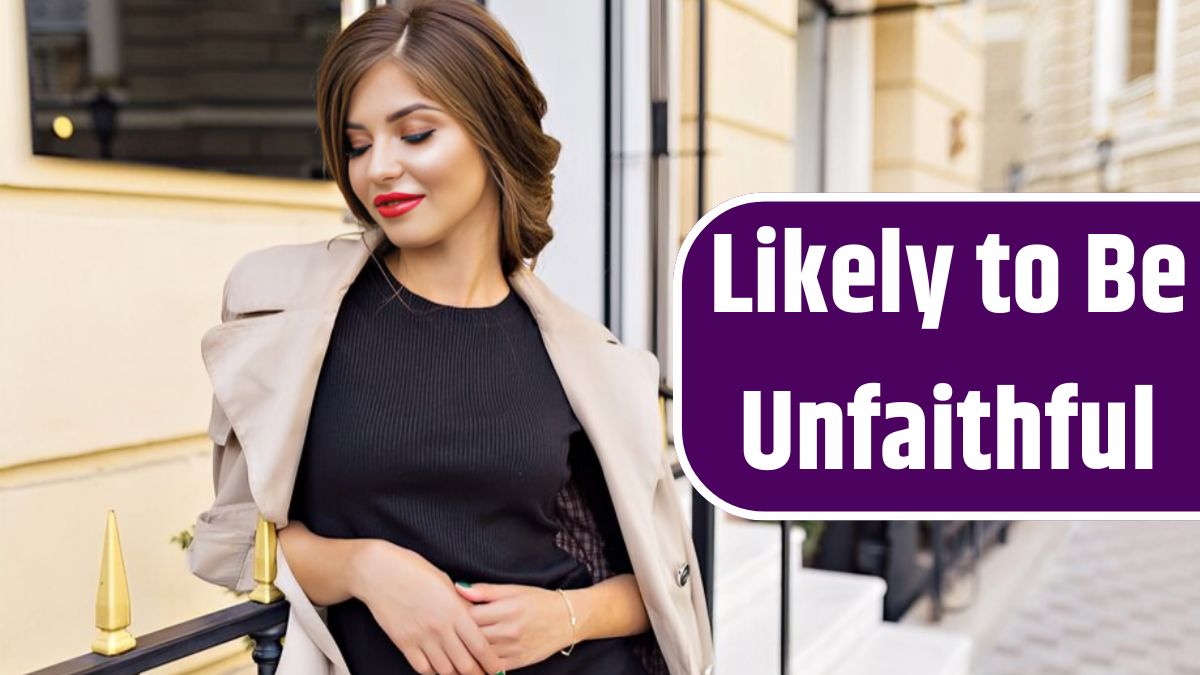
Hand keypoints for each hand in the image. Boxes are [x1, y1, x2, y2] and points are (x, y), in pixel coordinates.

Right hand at [352, 541, 505, 674]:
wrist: (379, 572)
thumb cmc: (414, 570)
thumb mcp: (445, 582)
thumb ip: (462, 604)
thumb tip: (476, 620)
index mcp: (454, 610)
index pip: (480, 646)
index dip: (491, 663)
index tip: (499, 671)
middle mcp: (439, 628)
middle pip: (464, 663)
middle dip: (477, 674)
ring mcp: (420, 637)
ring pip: (444, 670)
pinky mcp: (403, 643)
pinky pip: (422, 668)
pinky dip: (433, 672)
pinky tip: (440, 670)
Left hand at [454, 582, 575, 669]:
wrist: (568, 619)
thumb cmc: (539, 601)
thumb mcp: (514, 589)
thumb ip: (485, 591)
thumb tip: (458, 588)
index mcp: (508, 609)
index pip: (470, 615)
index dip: (457, 614)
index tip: (451, 612)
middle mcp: (510, 630)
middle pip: (472, 636)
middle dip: (459, 633)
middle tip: (451, 629)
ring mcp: (514, 649)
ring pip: (480, 653)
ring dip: (467, 649)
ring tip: (457, 643)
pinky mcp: (519, 662)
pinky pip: (492, 667)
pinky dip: (481, 663)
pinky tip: (473, 657)